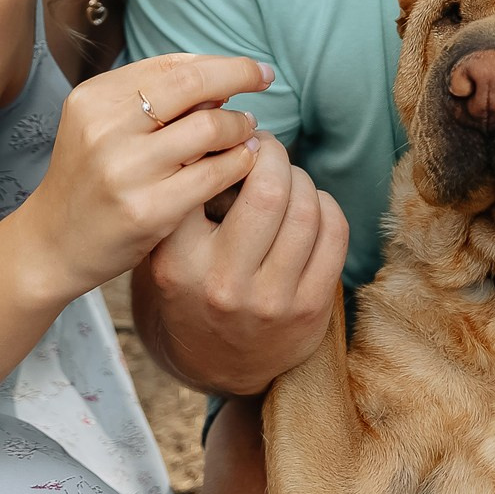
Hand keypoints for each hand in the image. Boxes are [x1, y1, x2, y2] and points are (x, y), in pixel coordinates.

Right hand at [18, 53, 270, 300]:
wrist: (54, 244)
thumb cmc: (91, 179)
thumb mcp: (103, 126)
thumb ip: (153, 98)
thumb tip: (221, 80)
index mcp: (94, 99)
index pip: (170, 65)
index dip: (219, 63)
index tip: (251, 69)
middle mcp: (105, 128)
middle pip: (192, 84)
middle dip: (240, 75)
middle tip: (265, 79)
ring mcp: (125, 170)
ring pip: (208, 127)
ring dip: (240, 125)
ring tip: (248, 130)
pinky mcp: (147, 210)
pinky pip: (212, 175)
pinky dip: (239, 162)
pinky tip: (245, 161)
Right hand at [139, 132, 348, 395]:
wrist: (211, 367)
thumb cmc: (185, 290)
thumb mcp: (159, 249)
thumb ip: (179, 197)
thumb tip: (216, 126)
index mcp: (178, 263)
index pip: (205, 183)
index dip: (225, 148)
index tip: (230, 141)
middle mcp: (224, 285)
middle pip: (268, 190)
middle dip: (273, 155)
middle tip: (265, 148)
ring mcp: (272, 301)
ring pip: (306, 209)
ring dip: (300, 179)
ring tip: (286, 176)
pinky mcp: (310, 310)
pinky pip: (334, 234)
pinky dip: (325, 205)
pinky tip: (309, 205)